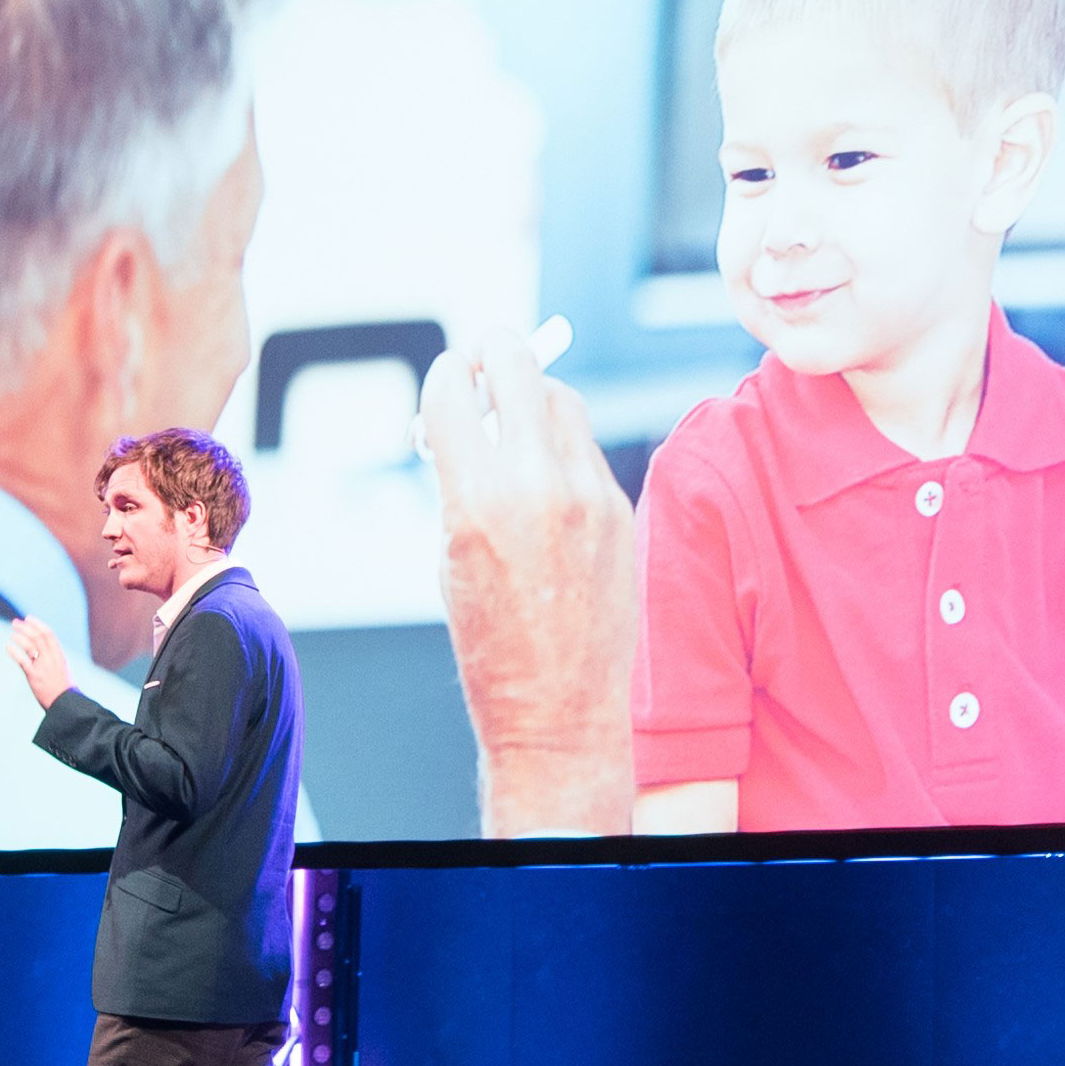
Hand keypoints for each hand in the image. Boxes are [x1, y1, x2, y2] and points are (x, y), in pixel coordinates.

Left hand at [9, 615, 73, 710]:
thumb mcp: (62, 668)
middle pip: (37, 637)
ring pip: (30, 646)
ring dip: (19, 637)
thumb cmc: (63, 687)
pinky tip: (8, 646)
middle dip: (25, 627)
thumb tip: (41, 648)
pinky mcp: (34, 676)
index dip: (37, 624)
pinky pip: (22, 661)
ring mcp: (42, 667)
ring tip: (12, 634)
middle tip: (15, 622)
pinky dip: (14, 652)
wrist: (66, 703)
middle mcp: (51, 658)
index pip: (48, 634)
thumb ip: (53, 658)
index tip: (28, 618)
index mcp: (59, 655)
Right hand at [420, 327, 639, 836]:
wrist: (560, 714)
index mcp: (477, 499)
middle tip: (483, 356)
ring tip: (514, 421)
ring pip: (560, 399)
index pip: (452, 390)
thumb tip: (464, 426)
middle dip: (492, 352)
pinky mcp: (621, 510)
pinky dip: (563, 448)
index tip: (445, 381)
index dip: (443, 378)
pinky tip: (549, 481)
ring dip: (532, 395)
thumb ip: (457, 484)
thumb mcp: (451, 559)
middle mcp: (538, 486)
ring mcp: (589, 495)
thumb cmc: (493, 649)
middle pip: (517, 366)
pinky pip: (587, 450)